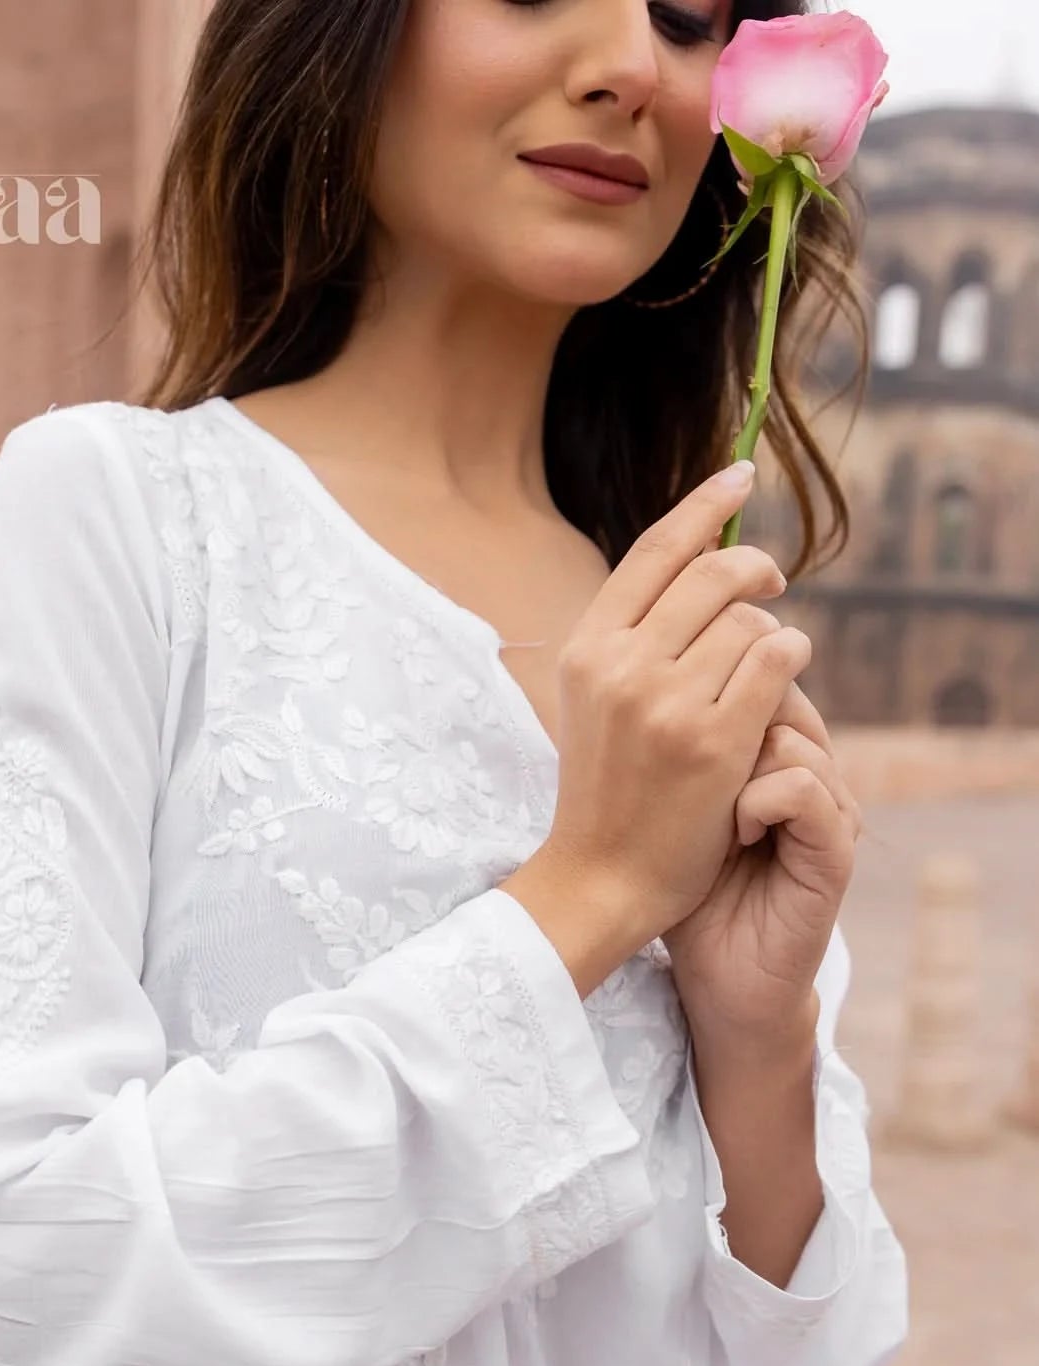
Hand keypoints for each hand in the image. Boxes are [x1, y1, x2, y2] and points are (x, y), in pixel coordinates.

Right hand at [533, 462, 809, 962]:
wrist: (601, 878)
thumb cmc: (605, 792)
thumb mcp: (593, 701)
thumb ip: (631, 636)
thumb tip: (694, 562)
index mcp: (586, 648)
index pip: (655, 550)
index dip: (705, 503)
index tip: (741, 475)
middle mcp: (622, 665)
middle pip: (713, 573)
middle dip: (756, 568)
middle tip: (774, 582)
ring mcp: (668, 702)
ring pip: (751, 618)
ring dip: (773, 630)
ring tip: (768, 661)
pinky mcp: (715, 740)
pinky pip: (778, 661)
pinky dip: (791, 658)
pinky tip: (786, 676)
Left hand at [662, 682, 861, 1043]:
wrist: (720, 980)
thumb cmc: (686, 895)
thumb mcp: (671, 808)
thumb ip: (667, 745)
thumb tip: (632, 674)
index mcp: (775, 758)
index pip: (759, 678)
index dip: (716, 691)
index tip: (672, 736)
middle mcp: (812, 774)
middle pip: (782, 695)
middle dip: (729, 724)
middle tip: (695, 773)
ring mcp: (830, 809)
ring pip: (792, 735)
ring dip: (739, 766)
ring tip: (715, 812)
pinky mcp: (836, 848)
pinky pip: (805, 787)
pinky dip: (761, 801)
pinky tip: (735, 832)